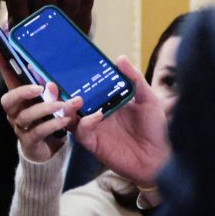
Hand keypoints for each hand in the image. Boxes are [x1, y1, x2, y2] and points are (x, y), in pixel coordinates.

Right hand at [0, 0, 97, 31]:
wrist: (57, 52)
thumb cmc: (33, 25)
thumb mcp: (17, 20)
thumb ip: (11, 2)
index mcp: (23, 28)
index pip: (18, 10)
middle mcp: (45, 29)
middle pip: (46, 5)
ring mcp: (67, 27)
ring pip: (70, 2)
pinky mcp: (83, 23)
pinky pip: (87, 3)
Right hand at [0, 50, 80, 161]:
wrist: (48, 151)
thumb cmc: (48, 121)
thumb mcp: (53, 104)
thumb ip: (53, 94)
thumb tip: (52, 84)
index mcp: (20, 99)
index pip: (9, 80)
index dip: (3, 67)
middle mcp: (16, 112)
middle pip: (8, 100)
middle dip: (22, 92)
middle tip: (39, 88)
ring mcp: (20, 127)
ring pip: (25, 116)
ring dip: (43, 108)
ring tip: (60, 105)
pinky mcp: (29, 141)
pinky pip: (38, 132)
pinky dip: (52, 124)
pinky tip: (64, 120)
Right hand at [72, 56, 169, 186]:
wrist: (160, 157)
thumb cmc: (156, 128)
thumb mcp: (148, 99)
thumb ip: (134, 79)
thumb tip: (120, 58)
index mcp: (107, 101)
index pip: (85, 88)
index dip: (73, 80)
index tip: (65, 70)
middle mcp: (96, 113)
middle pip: (70, 102)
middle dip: (59, 93)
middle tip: (54, 84)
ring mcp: (93, 128)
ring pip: (69, 116)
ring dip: (67, 107)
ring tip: (76, 100)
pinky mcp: (93, 143)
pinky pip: (80, 131)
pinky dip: (85, 122)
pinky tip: (97, 116)